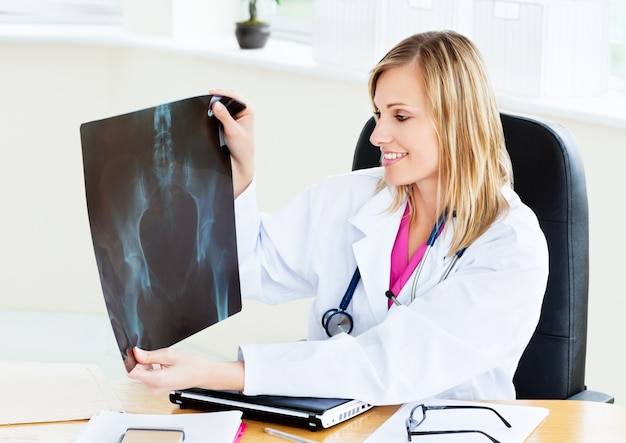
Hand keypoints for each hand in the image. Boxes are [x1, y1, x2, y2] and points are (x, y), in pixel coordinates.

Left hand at [128, 347, 244, 393]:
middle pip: (136, 372)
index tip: (133, 352)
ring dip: (147, 364)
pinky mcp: (159, 387)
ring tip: (162, 359)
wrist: (203, 374)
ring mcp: (156, 388)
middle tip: (152, 352)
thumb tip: (136, 352)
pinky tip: (162, 364)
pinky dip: (151, 368)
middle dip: (140, 361)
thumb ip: (150, 355)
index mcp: (156, 380)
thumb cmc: (192, 365)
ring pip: (142, 374)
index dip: (130, 360)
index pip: (132, 372)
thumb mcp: (170, 355)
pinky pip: (148, 377)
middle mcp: (154, 387)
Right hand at [209, 89, 254, 197]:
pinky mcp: (228, 117)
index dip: (222, 93)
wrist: (239, 159)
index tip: (211, 93)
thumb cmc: (241, 147)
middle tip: (206, 98)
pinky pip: (219, 109)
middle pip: (228, 97)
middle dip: (217, 97)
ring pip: (223, 102)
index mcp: (249, 108)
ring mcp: (235, 112)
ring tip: (206, 104)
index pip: (234, 96)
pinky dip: (213, 109)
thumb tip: (215, 105)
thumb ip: (224, 117)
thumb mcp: (232, 131)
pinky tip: (207, 111)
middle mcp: (243, 108)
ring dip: (215, 103)